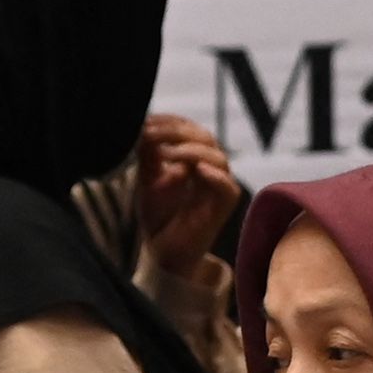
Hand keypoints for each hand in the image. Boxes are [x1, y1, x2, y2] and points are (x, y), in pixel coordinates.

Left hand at [129, 111, 242, 275]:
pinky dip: (214, 176)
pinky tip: (195, 170)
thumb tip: (145, 127)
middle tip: (153, 133)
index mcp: (194, 157)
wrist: (164, 250)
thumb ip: (149, 155)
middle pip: (205, 137)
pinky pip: (227, 186)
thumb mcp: (147, 179)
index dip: (170, 122)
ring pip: (217, 157)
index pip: (189, 129)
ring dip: (191, 151)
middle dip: (177, 132)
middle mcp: (210, 167)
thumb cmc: (159, 214)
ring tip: (166, 154)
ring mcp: (219, 185)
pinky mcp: (225, 206)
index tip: (146, 121)